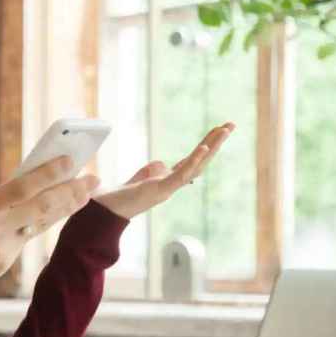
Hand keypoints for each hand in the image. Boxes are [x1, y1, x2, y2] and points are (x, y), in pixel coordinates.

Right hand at [0, 157, 99, 306]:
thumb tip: (5, 189)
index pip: (24, 186)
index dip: (50, 173)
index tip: (70, 161)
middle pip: (44, 207)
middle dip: (72, 192)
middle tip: (93, 180)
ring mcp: (3, 249)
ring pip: (40, 224)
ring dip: (64, 209)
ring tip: (83, 195)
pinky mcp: (4, 264)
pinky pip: (22, 239)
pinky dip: (32, 225)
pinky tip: (46, 214)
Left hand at [94, 122, 234, 219]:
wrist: (104, 212)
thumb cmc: (117, 199)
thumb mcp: (138, 179)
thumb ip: (149, 172)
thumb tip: (161, 164)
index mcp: (167, 180)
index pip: (192, 159)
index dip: (205, 145)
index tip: (218, 130)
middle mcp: (172, 183)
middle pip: (199, 160)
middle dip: (216, 142)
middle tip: (231, 124)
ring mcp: (168, 187)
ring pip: (196, 166)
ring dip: (212, 147)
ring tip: (225, 129)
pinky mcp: (160, 190)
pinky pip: (181, 175)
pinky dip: (194, 161)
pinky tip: (204, 147)